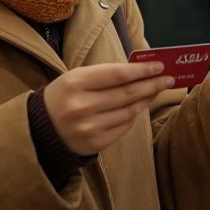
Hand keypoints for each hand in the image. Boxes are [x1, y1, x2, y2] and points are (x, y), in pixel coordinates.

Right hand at [44, 61, 172, 155]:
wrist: (40, 130)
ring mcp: (89, 128)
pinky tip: (139, 106)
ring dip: (146, 99)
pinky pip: (123, 127)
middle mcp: (82, 106)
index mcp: (75, 83)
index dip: (141, 70)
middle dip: (151, 84)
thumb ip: (105, 74)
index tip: (159, 65)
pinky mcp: (95, 144)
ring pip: (129, 111)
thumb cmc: (63, 96)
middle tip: (169, 78)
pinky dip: (133, 115)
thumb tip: (141, 70)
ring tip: (156, 90)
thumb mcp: (76, 78)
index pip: (117, 75)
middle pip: (127, 94)